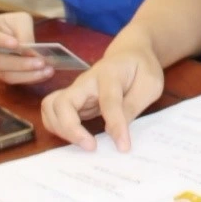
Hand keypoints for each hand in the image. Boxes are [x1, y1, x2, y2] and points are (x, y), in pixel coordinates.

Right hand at [0, 12, 51, 84]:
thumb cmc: (9, 24)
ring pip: (5, 75)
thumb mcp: (19, 20)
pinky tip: (44, 74)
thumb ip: (25, 33)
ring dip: (28, 75)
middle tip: (41, 62)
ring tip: (47, 71)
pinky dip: (29, 78)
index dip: (1, 41)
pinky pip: (13, 79)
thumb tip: (33, 52)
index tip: (16, 44)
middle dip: (21, 64)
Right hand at [40, 41, 163, 152]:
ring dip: (60, 129)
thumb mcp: (150, 84)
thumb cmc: (142, 68)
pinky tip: (75, 138)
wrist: (130, 54)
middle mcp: (86, 81)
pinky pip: (54, 113)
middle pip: (62, 102)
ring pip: (50, 107)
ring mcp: (76, 90)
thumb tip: (115, 134)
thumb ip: (132, 107)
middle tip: (91, 147)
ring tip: (82, 144)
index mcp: (109, 74)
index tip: (123, 147)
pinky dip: (58, 128)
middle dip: (70, 129)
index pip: (108, 101)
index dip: (115, 125)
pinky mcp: (72, 99)